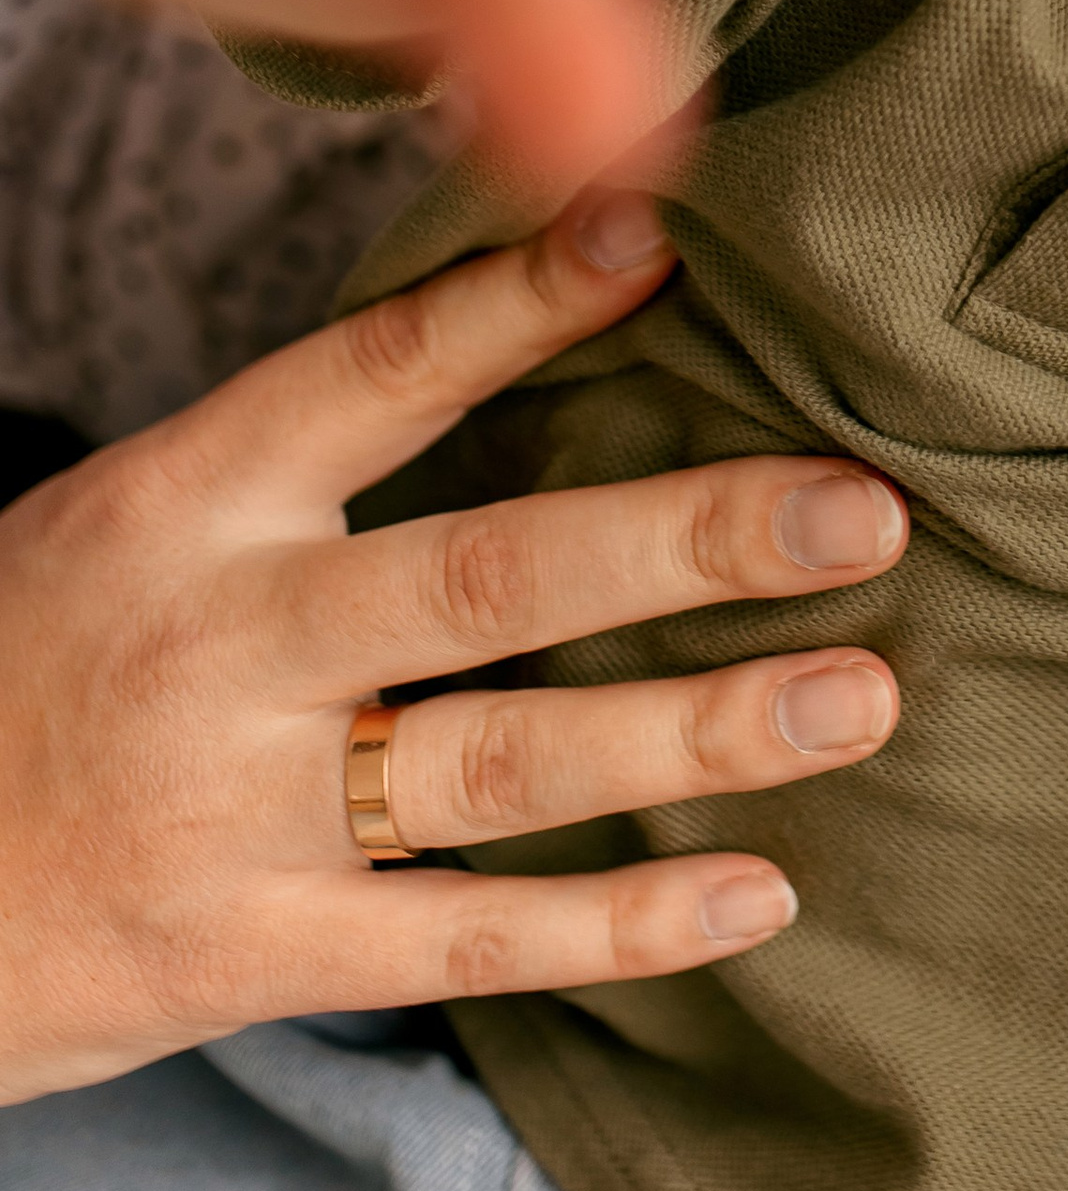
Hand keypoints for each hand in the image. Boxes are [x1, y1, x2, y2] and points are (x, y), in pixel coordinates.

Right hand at [0, 197, 909, 1103]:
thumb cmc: (26, 668)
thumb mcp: (134, 522)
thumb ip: (307, 456)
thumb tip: (537, 320)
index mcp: (187, 502)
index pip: (379, 373)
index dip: (525, 303)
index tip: (667, 239)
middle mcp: (223, 644)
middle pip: (490, 575)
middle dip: (688, 539)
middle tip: (860, 510)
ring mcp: (239, 808)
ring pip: (509, 762)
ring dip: (699, 731)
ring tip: (858, 693)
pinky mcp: (248, 951)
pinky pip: (465, 940)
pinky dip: (619, 928)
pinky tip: (757, 892)